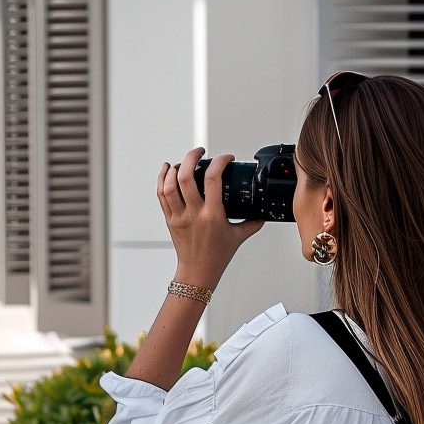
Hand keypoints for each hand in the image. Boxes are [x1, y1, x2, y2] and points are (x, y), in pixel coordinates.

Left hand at [157, 146, 265, 289]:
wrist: (198, 272)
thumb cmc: (216, 256)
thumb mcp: (238, 237)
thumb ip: (251, 223)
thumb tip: (261, 214)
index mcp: (212, 215)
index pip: (213, 180)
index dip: (219, 163)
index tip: (225, 158)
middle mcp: (193, 213)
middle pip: (185, 177)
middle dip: (191, 158)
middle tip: (200, 152)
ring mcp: (179, 216)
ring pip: (169, 185)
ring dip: (174, 168)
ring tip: (183, 161)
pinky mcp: (170, 219)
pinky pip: (161, 195)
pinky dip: (162, 179)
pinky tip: (167, 170)